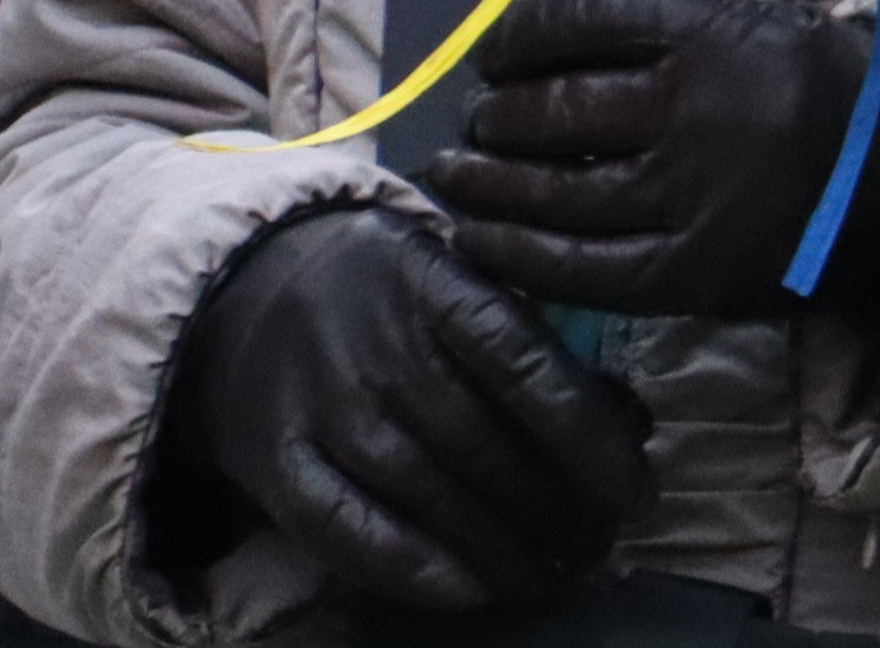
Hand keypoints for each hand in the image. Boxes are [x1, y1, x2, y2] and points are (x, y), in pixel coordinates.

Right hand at [172, 206, 645, 617]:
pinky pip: (344, 527)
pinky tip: (466, 592)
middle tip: (596, 550)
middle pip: (482, 443)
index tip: (635, 494)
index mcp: (440, 286)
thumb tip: (633, 424)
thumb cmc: (389, 295)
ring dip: (496, 549)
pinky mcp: (276, 461)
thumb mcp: (465, 287)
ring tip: (549, 580)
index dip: (588, 438)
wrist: (244, 291)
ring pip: (424, 493)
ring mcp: (323, 407)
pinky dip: (407, 566)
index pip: (528, 367)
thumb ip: (543, 351)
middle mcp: (380, 349)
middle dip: (552, 509)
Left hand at [425, 0, 879, 323]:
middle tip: (477, 119)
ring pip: (552, 191)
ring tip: (455, 176)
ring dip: (486, 184)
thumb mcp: (760, 26)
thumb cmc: (819, 93)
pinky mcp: (686, 272)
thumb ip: (666, 29)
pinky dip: (512, 253)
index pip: (590, 18)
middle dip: (497, 114)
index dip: (521, 34)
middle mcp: (696, 111)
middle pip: (556, 108)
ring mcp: (688, 197)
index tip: (492, 51)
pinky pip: (575, 266)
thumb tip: (543, 38)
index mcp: (719, 35)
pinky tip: (476, 239)